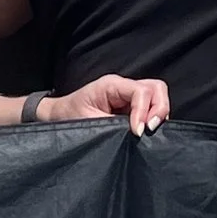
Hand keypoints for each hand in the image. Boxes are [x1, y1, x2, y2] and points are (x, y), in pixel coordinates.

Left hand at [41, 74, 170, 135]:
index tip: (137, 132)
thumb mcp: (89, 122)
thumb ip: (114, 125)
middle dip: (158, 109)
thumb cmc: (69, 117)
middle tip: (148, 130)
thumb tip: (137, 132)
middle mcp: (123, 87)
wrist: (58, 116)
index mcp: (111, 85)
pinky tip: (143, 131)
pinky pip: (150, 107)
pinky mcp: (130, 106)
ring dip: (157, 113)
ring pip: (157, 96)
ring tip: (147, 131)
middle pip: (156, 88)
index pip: (141, 91)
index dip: (143, 112)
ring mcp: (128, 95)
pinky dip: (152, 118)